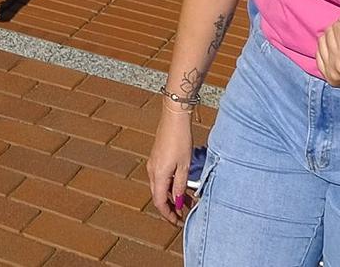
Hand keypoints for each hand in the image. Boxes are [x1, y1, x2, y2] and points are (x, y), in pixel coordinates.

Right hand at [147, 109, 196, 226]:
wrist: (174, 117)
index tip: (177, 222)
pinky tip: (181, 185)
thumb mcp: (184, 166)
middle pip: (159, 196)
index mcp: (158, 175)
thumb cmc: (180, 139)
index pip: (159, 202)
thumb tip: (177, 202)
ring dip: (172, 195)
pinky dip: (171, 185)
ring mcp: (153, 164)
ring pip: (161, 187)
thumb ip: (180, 186)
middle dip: (171, 207)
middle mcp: (152, 171)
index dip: (168, 214)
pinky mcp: (157, 158)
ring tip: (187, 201)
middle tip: (183, 215)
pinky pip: (162, 177)